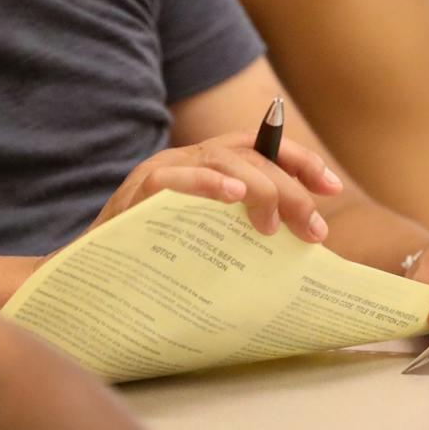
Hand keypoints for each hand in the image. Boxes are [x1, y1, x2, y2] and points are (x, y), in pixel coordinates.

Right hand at [87, 132, 343, 241]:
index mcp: (210, 167)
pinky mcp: (137, 192)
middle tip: (313, 231)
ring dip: (259, 188)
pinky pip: (175, 178)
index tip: (333, 187)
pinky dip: (207, 183)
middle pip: (251, 155)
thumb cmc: (159, 263)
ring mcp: (162, 170)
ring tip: (276, 224)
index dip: (302, 161)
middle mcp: (189, 159)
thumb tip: (307, 241)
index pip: (264, 147)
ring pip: (221, 159)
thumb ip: (249, 231)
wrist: (95, 282)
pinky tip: (233, 196)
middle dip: (291, 188)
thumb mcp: (215, 243)